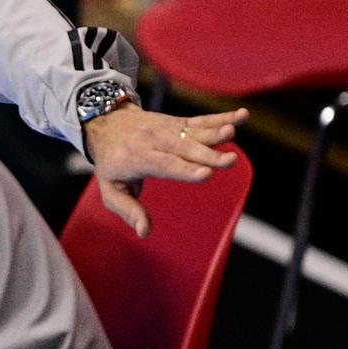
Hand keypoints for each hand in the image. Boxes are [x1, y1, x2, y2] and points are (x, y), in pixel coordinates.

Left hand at [82, 105, 247, 237]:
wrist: (105, 122)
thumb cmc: (111, 162)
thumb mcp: (110, 189)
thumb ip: (128, 210)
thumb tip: (144, 231)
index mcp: (136, 158)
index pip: (163, 164)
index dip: (184, 169)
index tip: (205, 174)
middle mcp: (153, 140)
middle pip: (184, 148)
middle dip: (207, 154)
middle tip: (230, 160)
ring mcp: (167, 129)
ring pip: (194, 132)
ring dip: (216, 131)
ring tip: (234, 131)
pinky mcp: (178, 122)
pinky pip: (202, 121)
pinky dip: (222, 118)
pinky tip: (242, 116)